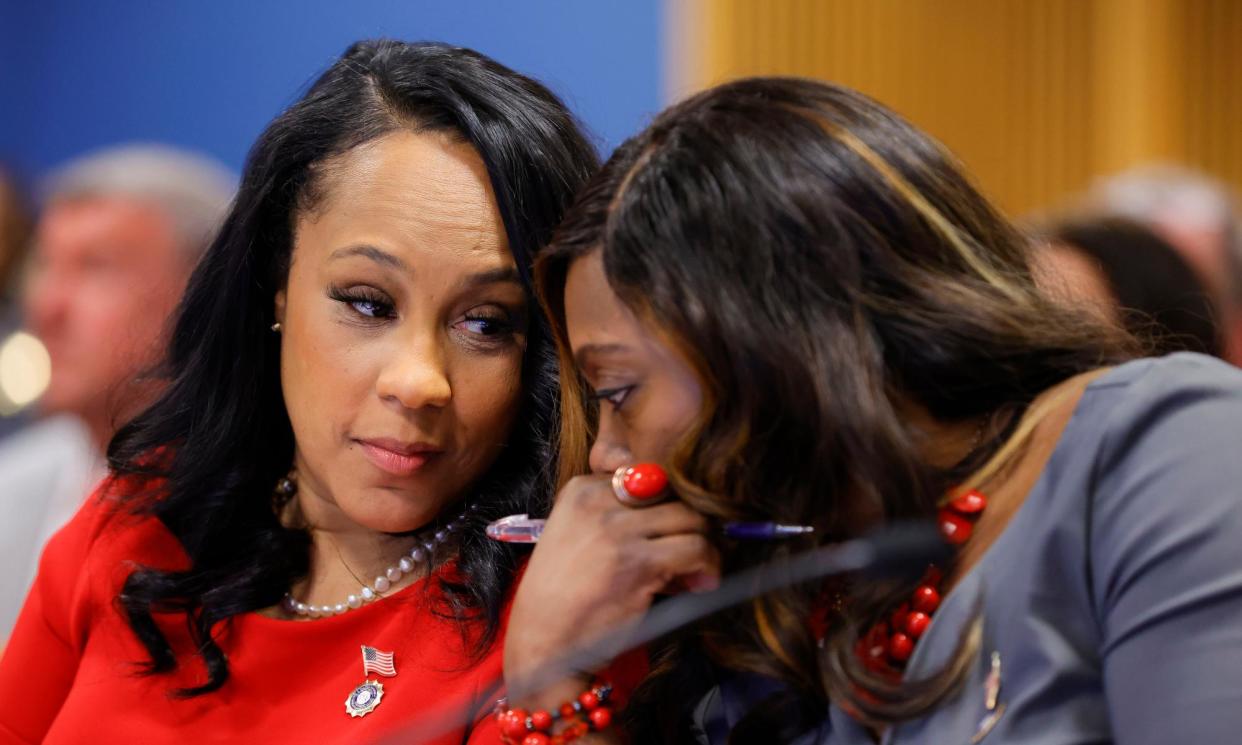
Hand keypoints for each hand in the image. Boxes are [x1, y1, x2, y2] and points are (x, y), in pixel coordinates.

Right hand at [504, 472, 720, 701]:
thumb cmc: (563, 596)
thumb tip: (680, 511)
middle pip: (672, 493)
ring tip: (694, 572)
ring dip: (702, 545)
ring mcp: (618, 530)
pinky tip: (700, 583)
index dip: (663, 507)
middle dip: (685, 525)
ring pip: (690, 518)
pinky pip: (696, 548)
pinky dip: (707, 566)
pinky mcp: (638, 561)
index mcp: (581, 489)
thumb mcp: (578, 536)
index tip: (664, 536)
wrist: (543, 642)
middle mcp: (598, 501)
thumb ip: (618, 516)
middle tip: (687, 556)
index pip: (647, 475)